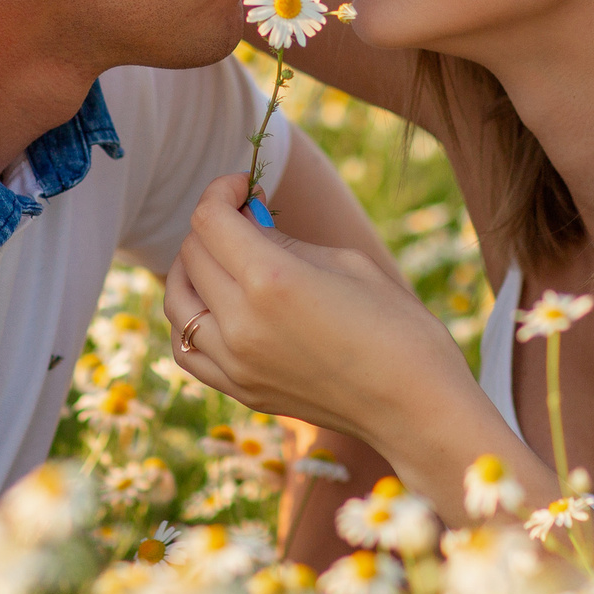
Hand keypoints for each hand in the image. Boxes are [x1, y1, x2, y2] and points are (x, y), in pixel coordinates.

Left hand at [165, 174, 471, 447]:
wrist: (416, 407)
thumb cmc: (397, 326)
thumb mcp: (344, 262)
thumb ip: (283, 240)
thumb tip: (246, 220)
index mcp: (269, 280)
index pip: (210, 220)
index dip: (221, 191)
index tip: (243, 186)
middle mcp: (240, 324)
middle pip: (192, 255)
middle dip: (213, 224)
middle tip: (247, 216)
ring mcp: (235, 364)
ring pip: (177, 303)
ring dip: (192, 269)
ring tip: (225, 257)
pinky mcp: (240, 391)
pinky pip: (188, 349)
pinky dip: (190, 319)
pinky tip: (216, 305)